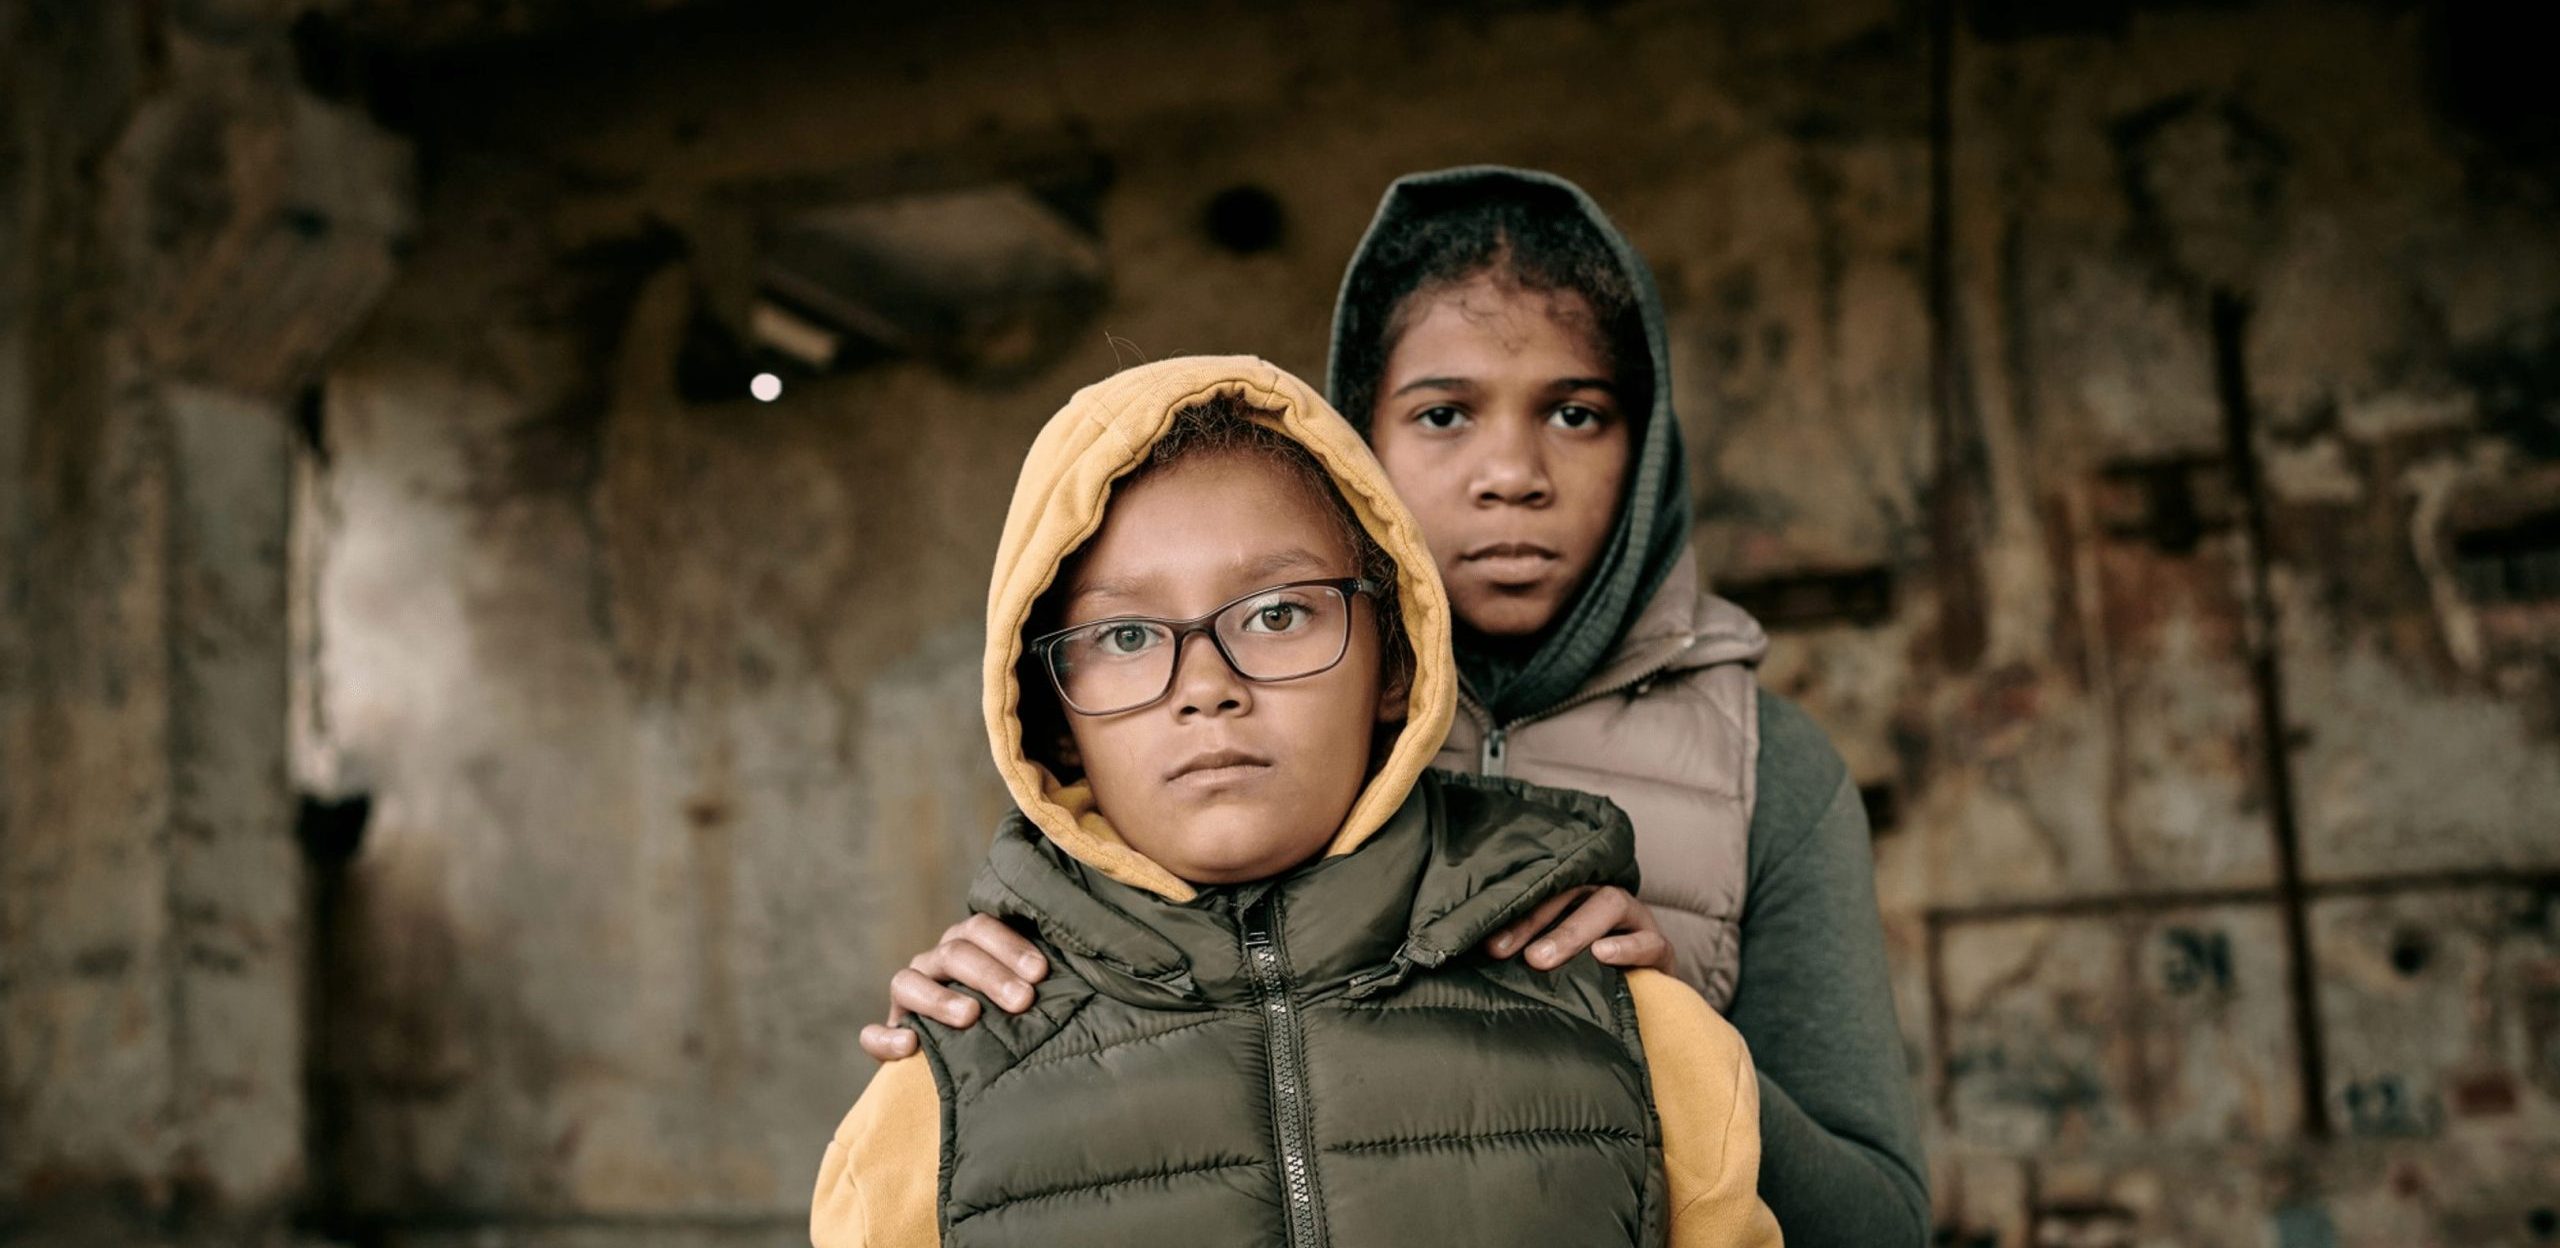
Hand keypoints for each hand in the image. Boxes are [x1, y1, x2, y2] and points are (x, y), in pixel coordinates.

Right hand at [858, 914, 1049, 1061]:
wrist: (976, 1063)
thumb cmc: (1013, 1018)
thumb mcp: (1026, 994)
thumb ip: (1041, 981)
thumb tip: (1089, 979)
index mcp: (967, 945)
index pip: (981, 928)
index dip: (1009, 946)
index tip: (1041, 972)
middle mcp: (935, 964)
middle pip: (954, 953)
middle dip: (990, 974)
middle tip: (1022, 1000)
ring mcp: (908, 997)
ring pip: (909, 982)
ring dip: (940, 998)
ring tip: (971, 1016)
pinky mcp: (889, 1033)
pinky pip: (873, 1034)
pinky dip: (885, 1038)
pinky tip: (910, 1045)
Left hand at [1480, 885, 1673, 972]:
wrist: (1646, 999)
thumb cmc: (1587, 974)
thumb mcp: (1555, 960)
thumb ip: (1528, 953)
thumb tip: (1483, 960)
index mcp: (1573, 896)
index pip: (1541, 894)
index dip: (1515, 917)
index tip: (1491, 947)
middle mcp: (1602, 898)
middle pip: (1571, 893)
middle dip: (1538, 922)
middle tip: (1513, 953)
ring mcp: (1636, 919)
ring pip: (1610, 905)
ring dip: (1573, 931)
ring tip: (1543, 958)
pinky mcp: (1661, 948)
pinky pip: (1650, 941)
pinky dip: (1626, 947)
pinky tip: (1601, 954)